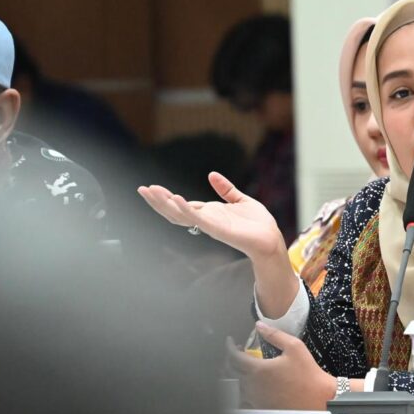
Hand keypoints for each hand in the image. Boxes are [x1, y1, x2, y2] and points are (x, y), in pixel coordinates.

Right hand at [137, 172, 283, 259]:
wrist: (270, 238)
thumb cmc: (258, 224)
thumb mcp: (240, 200)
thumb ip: (226, 189)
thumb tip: (212, 175)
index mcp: (209, 213)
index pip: (182, 204)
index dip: (166, 197)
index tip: (152, 188)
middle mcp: (206, 220)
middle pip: (175, 210)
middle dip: (158, 201)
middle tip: (142, 189)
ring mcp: (209, 225)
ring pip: (181, 215)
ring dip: (165, 203)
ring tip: (151, 191)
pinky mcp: (217, 229)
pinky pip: (198, 219)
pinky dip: (186, 209)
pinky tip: (177, 199)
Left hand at [228, 322, 335, 409]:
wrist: (317, 398)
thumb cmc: (308, 374)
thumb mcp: (294, 347)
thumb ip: (274, 335)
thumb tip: (260, 326)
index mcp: (258, 369)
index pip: (234, 357)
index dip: (229, 347)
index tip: (230, 341)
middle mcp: (252, 385)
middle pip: (230, 371)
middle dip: (229, 359)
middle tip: (238, 351)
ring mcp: (255, 398)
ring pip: (235, 385)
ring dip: (235, 373)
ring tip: (243, 365)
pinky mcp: (260, 407)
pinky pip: (242, 398)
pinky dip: (241, 388)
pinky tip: (248, 383)